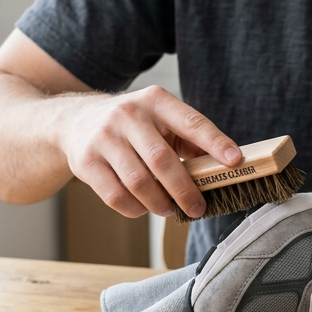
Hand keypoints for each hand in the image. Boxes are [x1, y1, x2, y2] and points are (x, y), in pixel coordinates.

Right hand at [59, 86, 241, 219]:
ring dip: (160, 203)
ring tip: (170, 209)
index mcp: (156, 101)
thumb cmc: (133, 125)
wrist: (76, 120)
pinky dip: (135, 208)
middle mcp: (128, 115)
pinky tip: (144, 208)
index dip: (214, 142)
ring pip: (138, 182)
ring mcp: (104, 138)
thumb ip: (190, 139)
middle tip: (198, 207)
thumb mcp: (161, 120)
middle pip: (162, 160)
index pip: (191, 122)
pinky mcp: (86, 161)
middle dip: (185, 189)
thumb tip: (226, 165)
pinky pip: (115, 195)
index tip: (234, 161)